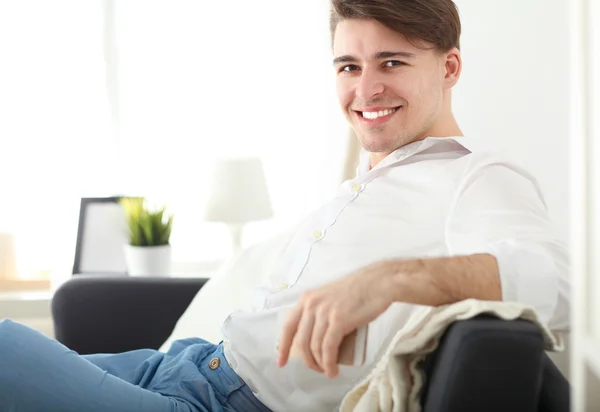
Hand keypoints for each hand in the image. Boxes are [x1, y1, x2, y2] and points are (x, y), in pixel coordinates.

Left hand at [276, 263, 394, 377]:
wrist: (379, 282)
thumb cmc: (359, 291)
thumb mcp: (330, 297)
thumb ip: (320, 312)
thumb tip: (315, 337)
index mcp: (307, 299)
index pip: (288, 326)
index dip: (282, 347)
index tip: (280, 362)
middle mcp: (312, 305)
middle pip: (302, 341)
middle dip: (308, 360)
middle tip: (317, 369)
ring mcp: (325, 312)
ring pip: (314, 347)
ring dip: (320, 365)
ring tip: (329, 371)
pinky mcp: (339, 320)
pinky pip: (328, 348)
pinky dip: (329, 363)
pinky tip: (333, 370)